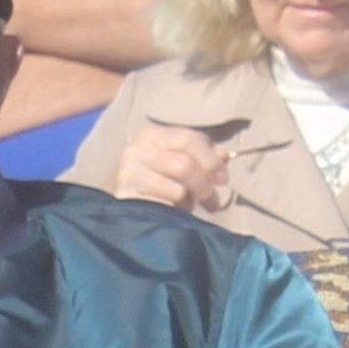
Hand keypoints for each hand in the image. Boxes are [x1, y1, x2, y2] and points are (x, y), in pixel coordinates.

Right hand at [113, 125, 228, 214]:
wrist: (123, 204)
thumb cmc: (156, 180)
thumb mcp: (180, 161)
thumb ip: (203, 156)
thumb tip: (225, 156)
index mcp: (152, 135)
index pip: (189, 139)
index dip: (211, 160)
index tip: (223, 180)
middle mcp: (137, 149)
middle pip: (185, 165)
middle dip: (204, 185)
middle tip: (212, 201)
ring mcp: (129, 174)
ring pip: (177, 190)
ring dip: (188, 201)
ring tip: (187, 206)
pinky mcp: (126, 199)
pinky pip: (164, 207)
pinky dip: (174, 212)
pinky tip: (172, 212)